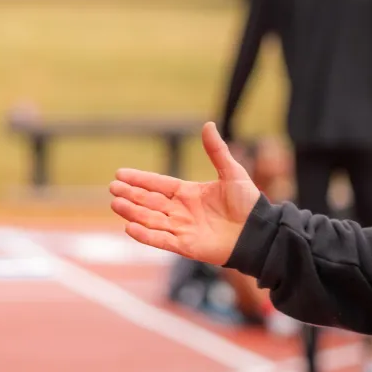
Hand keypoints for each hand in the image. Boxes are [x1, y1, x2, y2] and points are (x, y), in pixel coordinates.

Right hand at [108, 123, 263, 265]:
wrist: (259, 232)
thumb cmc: (248, 204)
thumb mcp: (231, 172)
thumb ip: (216, 151)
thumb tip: (208, 124)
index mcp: (189, 193)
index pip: (158, 184)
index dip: (140, 179)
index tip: (120, 174)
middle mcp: (182, 211)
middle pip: (149, 202)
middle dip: (131, 194)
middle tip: (112, 188)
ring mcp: (182, 229)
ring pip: (151, 219)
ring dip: (133, 212)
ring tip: (116, 203)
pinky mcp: (186, 246)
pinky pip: (161, 240)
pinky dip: (145, 235)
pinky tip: (129, 227)